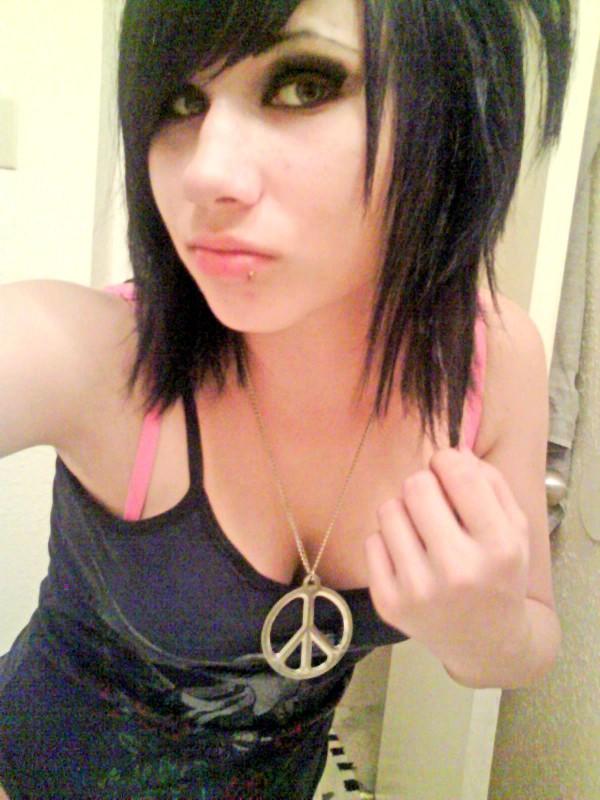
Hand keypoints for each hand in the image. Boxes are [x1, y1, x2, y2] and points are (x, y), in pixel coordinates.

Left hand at [365, 447, 530, 669]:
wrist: (487, 643)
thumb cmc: (500, 574)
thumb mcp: (515, 528)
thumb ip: (489, 482)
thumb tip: (449, 453)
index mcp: (498, 546)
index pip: (457, 472)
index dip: (447, 462)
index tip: (449, 474)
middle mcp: (458, 570)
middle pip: (416, 485)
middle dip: (425, 486)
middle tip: (436, 507)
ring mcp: (419, 589)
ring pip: (388, 509)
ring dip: (405, 513)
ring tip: (424, 534)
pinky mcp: (389, 603)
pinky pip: (372, 540)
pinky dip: (389, 542)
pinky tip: (410, 559)